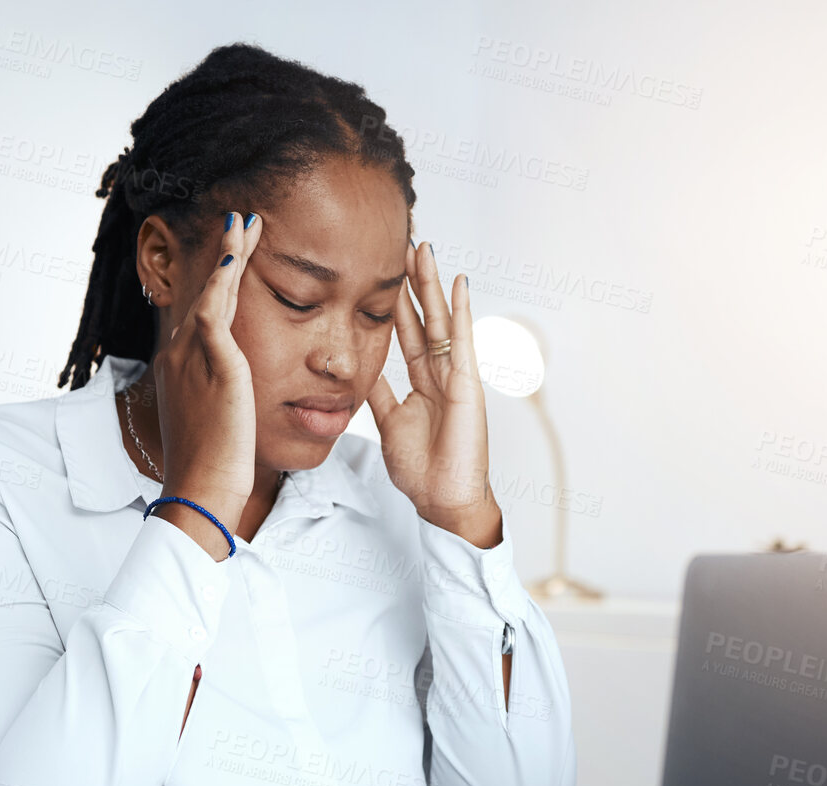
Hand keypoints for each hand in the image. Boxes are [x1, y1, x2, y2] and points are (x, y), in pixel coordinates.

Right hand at [150, 212, 263, 555]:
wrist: (200, 488)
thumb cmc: (210, 467)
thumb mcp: (212, 421)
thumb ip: (219, 396)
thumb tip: (233, 394)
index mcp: (178, 367)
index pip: (198, 311)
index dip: (216, 280)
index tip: (233, 257)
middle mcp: (178, 354)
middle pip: (203, 292)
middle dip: (223, 257)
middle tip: (241, 222)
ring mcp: (191, 356)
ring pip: (211, 292)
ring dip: (228, 255)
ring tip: (246, 224)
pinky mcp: (213, 363)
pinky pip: (216, 310)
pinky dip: (226, 280)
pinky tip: (238, 256)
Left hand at [367, 241, 502, 548]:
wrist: (441, 499)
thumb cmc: (421, 469)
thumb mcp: (387, 422)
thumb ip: (378, 392)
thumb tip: (359, 367)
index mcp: (421, 383)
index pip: (406, 332)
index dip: (396, 302)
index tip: (383, 272)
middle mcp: (440, 373)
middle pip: (424, 317)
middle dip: (413, 281)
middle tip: (405, 244)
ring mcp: (456, 376)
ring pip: (441, 320)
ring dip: (433, 284)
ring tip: (424, 249)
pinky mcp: (467, 385)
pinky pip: (463, 341)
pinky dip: (461, 311)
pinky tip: (459, 283)